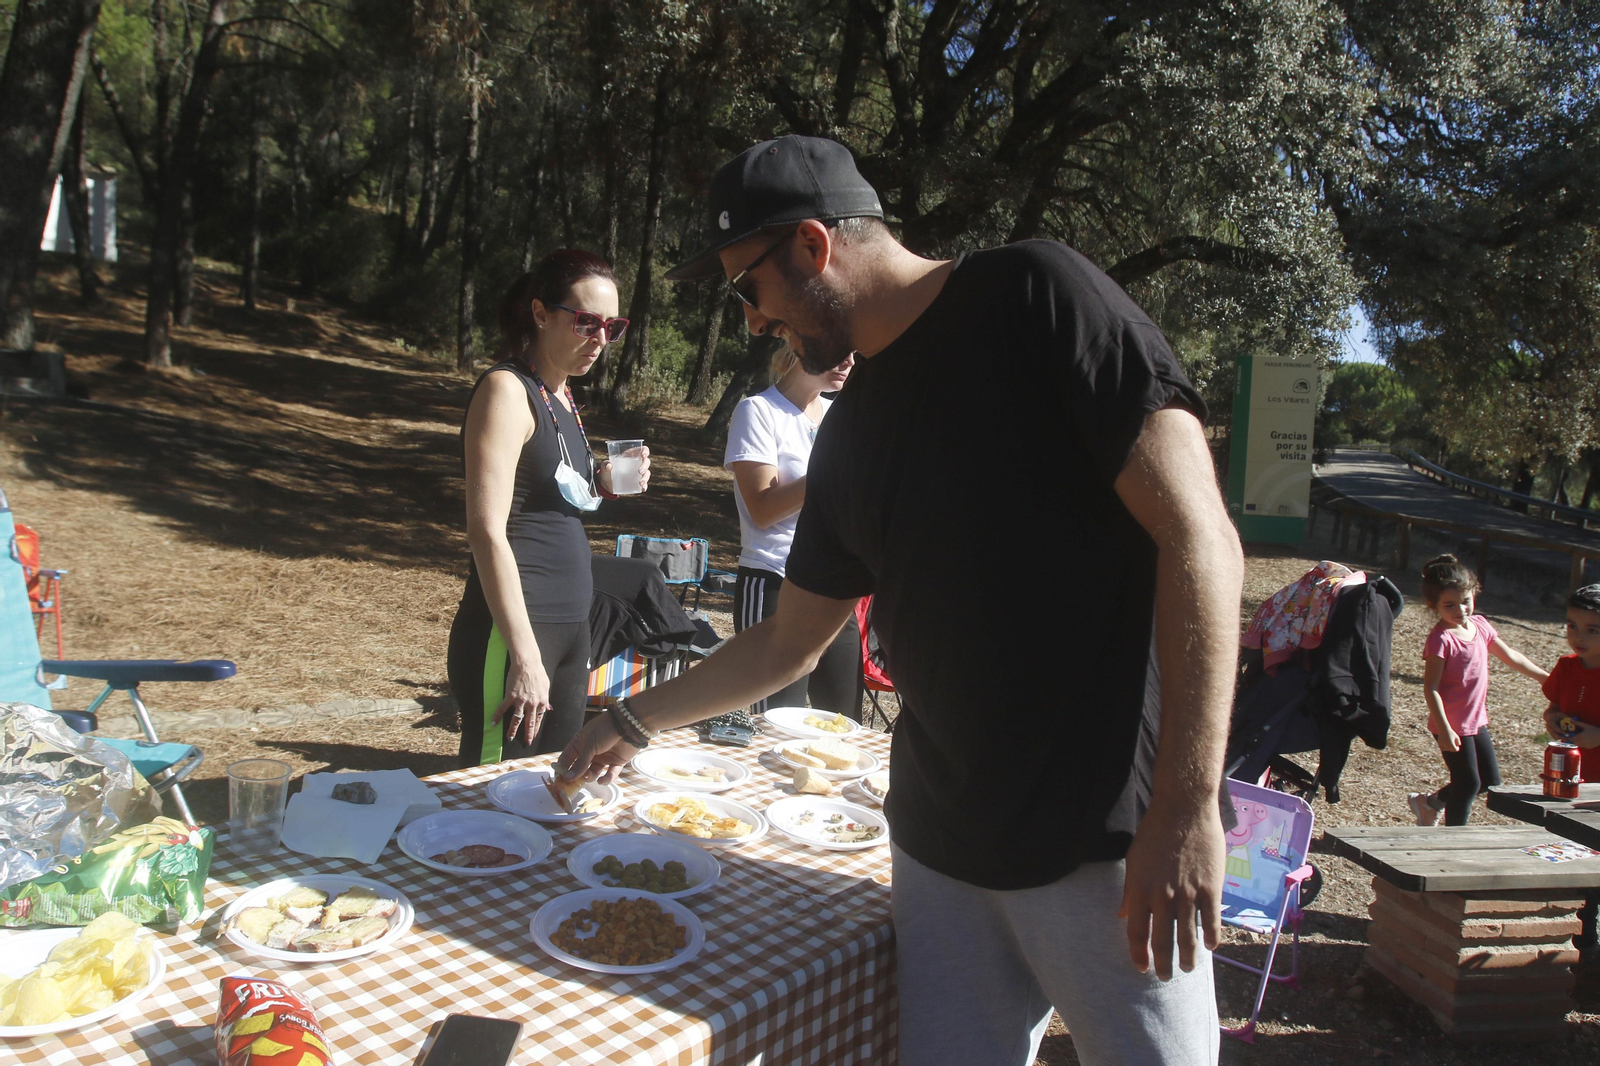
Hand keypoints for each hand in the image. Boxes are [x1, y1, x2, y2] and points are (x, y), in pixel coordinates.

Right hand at [492, 657, 551, 747]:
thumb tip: (548, 708)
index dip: (536, 729)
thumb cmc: (538, 673)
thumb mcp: (546, 687)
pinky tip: (493, 723)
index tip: (533, 736)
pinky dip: (497, 716)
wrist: (527, 663)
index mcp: (541, 701)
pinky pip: (503, 708)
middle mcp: (532, 703)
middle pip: (530, 722)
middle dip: (528, 734)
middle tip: (526, 743)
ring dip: (512, 730)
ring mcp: (521, 701)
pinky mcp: (510, 696)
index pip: (539, 719)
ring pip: (516, 719)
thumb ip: (546, 699)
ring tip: (509, 738)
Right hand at [555, 710, 639, 785]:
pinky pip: (610, 774)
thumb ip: (580, 763)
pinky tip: (602, 781)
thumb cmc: (604, 730)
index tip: (560, 782)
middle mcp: (590, 752)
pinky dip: (606, 779)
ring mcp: (603, 757)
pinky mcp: (616, 761)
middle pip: (579, 768)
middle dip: (576, 776)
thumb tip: (567, 778)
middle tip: (574, 785)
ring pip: (593, 772)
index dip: (562, 770)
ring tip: (589, 776)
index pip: (567, 759)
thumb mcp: (589, 745)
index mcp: (580, 744)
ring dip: (590, 776)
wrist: (628, 724)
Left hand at [596, 447, 650, 494]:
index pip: (642, 450)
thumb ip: (605, 464)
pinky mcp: (637, 481)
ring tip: (640, 483)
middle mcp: (636, 463)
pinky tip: (643, 489)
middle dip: (645, 466)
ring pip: (647, 472)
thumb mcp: (604, 466)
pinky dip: (645, 485)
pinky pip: (645, 483)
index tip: (643, 455)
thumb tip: (609, 465)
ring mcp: (638, 473)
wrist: (606, 484)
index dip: (645, 451)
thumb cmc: (607, 471)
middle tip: (639, 472)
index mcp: (630, 455)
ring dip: (645, 477)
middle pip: (646, 461)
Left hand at [1119, 801, 1223, 980]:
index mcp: (1141, 889)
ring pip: (1189, 936)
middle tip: (1165, 977)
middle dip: (1163, 963)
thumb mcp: (1134, 860)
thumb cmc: (1155, 832)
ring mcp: (1189, 893)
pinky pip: (1212, 920)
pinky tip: (1210, 947)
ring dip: (1189, 957)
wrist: (1184, 809)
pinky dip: (1212, 937)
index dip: (1138, 954)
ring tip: (1188, 968)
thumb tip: (1123, 916)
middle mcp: (1163, 896)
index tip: (1141, 968)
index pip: (1137, 932)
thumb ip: (1130, 891)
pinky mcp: (1211, 888)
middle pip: (1162, 940)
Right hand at [1437, 728, 1461, 752]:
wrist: (1443, 729)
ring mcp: (1442, 744)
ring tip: (1450, 744)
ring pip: (1446, 749)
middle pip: (1451, 750)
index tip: (1457, 746)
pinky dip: (1444, 748)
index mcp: (1451, 743)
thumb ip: (1459, 743)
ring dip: (1449, 748)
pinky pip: (1442, 749)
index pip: (1455, 750)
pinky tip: (1446, 745)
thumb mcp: (1457, 737)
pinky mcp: (1439, 743)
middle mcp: (1446, 745)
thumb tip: (1457, 746)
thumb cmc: (1451, 733)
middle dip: (1453, 748)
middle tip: (1454, 744)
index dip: (1457, 748)